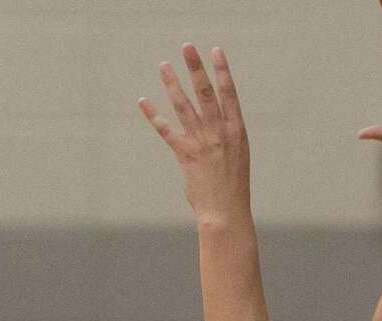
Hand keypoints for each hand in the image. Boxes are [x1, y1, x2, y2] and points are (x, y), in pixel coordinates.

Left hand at [139, 45, 250, 225]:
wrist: (226, 213)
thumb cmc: (233, 187)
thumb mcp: (237, 156)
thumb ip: (226, 135)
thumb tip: (216, 121)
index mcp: (236, 131)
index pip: (228, 94)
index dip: (222, 70)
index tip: (215, 50)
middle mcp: (219, 133)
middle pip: (205, 93)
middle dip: (196, 68)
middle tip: (187, 47)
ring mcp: (201, 143)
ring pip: (184, 107)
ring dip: (172, 84)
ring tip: (163, 66)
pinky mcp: (185, 156)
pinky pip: (166, 131)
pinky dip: (153, 116)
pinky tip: (143, 102)